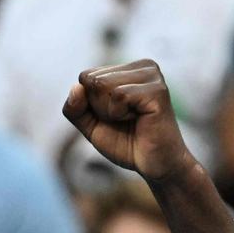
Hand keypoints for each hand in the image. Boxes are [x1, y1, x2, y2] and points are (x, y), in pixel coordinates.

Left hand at [62, 60, 195, 181]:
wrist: (155, 165)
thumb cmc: (126, 143)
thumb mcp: (91, 126)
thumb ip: (75, 109)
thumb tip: (76, 86)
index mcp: (129, 69)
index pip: (86, 77)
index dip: (90, 104)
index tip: (114, 116)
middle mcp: (143, 67)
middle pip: (93, 79)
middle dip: (99, 108)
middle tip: (124, 121)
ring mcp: (152, 76)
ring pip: (103, 84)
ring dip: (110, 112)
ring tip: (132, 120)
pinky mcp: (157, 90)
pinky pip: (119, 95)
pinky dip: (119, 114)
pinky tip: (138, 119)